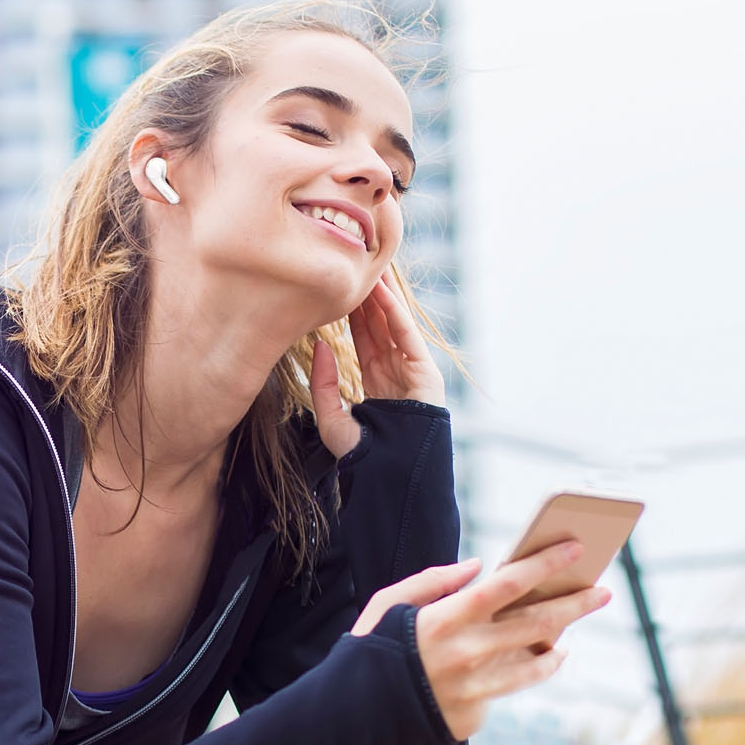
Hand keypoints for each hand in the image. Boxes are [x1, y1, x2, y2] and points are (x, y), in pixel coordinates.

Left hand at [311, 268, 445, 458]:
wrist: (392, 476)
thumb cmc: (363, 456)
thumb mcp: (332, 420)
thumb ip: (324, 385)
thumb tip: (319, 346)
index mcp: (376, 384)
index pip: (363, 339)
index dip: (352, 314)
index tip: (338, 289)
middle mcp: (395, 373)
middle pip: (379, 327)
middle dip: (366, 299)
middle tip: (353, 268)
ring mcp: (412, 371)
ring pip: (393, 325)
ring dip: (381, 297)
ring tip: (369, 268)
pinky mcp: (425, 372)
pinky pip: (406, 335)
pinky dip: (395, 311)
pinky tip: (382, 291)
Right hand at [349, 541, 612, 741]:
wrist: (350, 718)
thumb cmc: (371, 650)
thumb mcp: (389, 603)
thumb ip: (434, 580)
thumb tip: (478, 566)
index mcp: (446, 618)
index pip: (509, 584)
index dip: (545, 564)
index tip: (575, 548)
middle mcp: (467, 653)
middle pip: (536, 623)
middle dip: (574, 603)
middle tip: (601, 590)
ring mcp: (473, 690)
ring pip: (533, 663)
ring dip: (559, 643)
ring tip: (572, 632)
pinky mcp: (472, 716)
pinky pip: (507, 689)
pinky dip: (527, 672)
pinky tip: (541, 659)